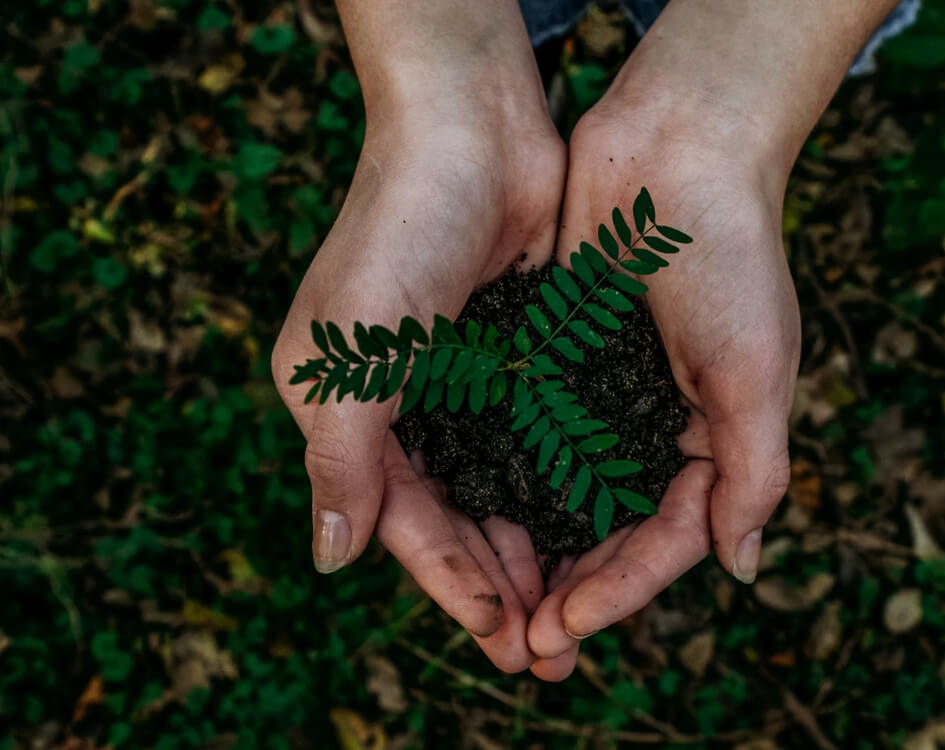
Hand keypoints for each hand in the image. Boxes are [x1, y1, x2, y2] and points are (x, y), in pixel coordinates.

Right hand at [271, 1, 565, 670]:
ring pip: (502, 489)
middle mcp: (405, 405)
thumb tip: (329, 559)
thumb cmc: (396, 234)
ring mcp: (465, 383)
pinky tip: (593, 530)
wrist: (471, 131)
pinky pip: (540, 441)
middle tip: (548, 652)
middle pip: (456, 517)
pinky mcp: (517, 357)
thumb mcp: (348, 355)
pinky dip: (559, 488)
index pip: (401, 519)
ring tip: (575, 612)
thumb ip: (339, 459)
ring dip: (535, 550)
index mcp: (348, 410)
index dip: (448, 581)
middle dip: (498, 585)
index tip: (501, 634)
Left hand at [525, 100, 799, 679]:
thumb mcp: (757, 371)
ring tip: (491, 599)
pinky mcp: (555, 358)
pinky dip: (503, 474)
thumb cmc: (730, 257)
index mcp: (710, 439)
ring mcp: (600, 394)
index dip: (621, 589)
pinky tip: (469, 511)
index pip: (665, 538)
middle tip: (522, 643)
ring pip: (560, 491)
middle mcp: (652, 426)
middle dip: (570, 586)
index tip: (567, 626)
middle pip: (608, 529)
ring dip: (530, 546)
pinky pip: (527, 430)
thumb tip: (741, 568)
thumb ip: (753, 472)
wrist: (676, 150)